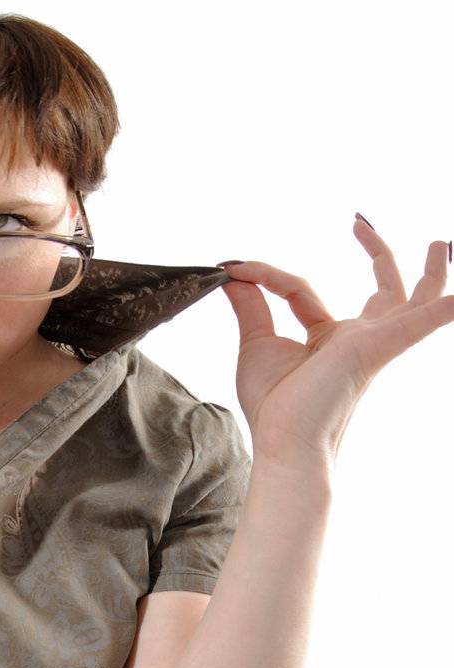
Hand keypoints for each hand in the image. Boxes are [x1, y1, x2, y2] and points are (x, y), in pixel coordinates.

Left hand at [218, 220, 453, 470]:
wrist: (283, 443)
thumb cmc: (274, 409)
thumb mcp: (256, 344)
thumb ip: (250, 306)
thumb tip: (234, 274)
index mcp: (329, 340)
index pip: (302, 290)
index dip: (269, 277)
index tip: (239, 269)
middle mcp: (356, 339)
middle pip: (382, 291)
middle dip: (378, 254)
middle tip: (361, 225)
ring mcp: (372, 342)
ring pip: (413, 300)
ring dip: (431, 272)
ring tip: (439, 244)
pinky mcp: (377, 347)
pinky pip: (419, 321)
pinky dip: (441, 310)